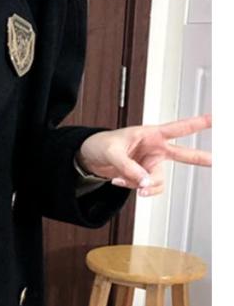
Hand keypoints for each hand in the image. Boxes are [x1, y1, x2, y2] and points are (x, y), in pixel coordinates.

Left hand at [75, 113, 211, 197]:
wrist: (89, 158)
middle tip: (217, 160)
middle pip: (184, 155)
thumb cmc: (101, 145)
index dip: (199, 123)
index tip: (216, 118)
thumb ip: (129, 168)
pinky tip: (119, 181)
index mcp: (151, 134)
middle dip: (201, 158)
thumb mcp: (112, 153)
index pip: (179, 128)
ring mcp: (150, 164)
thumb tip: (145, 182)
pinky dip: (133, 187)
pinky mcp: (144, 176)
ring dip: (143, 185)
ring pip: (158, 181)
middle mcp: (155, 149)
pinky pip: (146, 187)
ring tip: (123, 180)